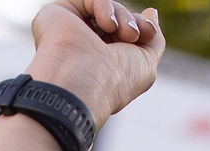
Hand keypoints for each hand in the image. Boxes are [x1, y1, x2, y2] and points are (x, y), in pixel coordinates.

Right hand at [26, 0, 164, 127]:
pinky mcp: (56, 15)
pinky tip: (107, 23)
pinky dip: (103, 6)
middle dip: (132, 21)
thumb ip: (154, 38)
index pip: (124, 31)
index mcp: (103, 62)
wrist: (84, 83)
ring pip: (104, 7)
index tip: (148, 33)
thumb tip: (151, 12)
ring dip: (121, 14)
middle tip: (133, 35)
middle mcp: (84, 47)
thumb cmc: (115, 81)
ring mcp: (69, 31)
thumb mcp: (146, 63)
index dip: (140, 26)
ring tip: (125, 33)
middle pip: (116, 17)